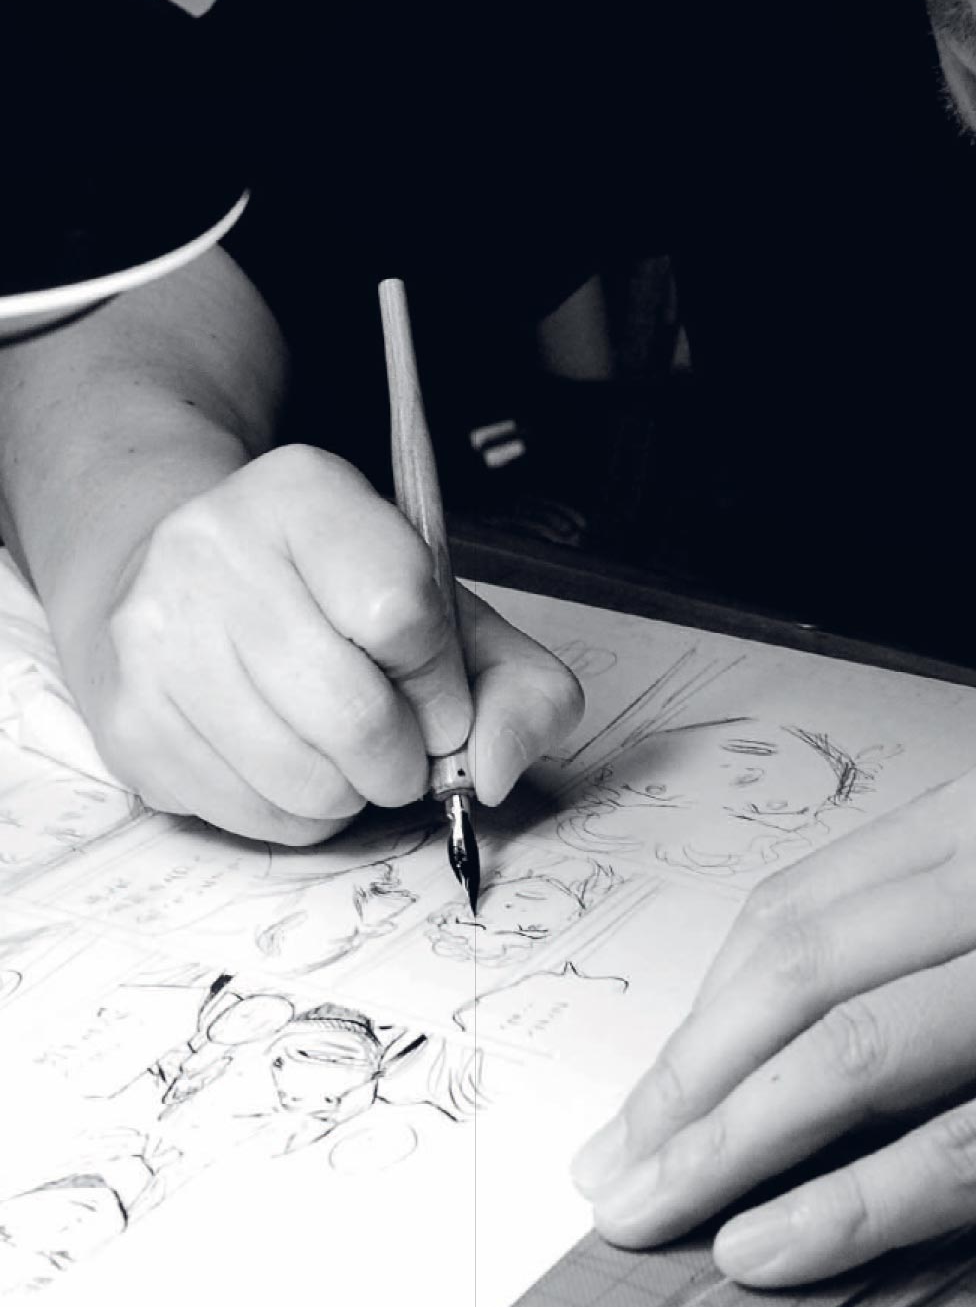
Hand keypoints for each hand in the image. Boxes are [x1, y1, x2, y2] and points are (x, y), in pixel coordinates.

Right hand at [68, 442, 582, 844]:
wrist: (175, 578)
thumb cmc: (327, 595)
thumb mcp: (439, 604)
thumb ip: (516, 681)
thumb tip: (492, 772)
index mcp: (304, 493)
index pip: (403, 613)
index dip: (441, 683)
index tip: (440, 696)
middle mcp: (213, 549)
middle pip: (352, 712)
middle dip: (403, 759)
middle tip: (402, 751)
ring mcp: (156, 636)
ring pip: (301, 779)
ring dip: (351, 794)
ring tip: (344, 755)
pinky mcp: (129, 718)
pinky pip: (248, 814)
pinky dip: (294, 814)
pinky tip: (288, 764)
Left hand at [570, 754, 975, 1284]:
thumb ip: (950, 924)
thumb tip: (782, 1039)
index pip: (798, 914)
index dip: (698, 1019)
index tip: (641, 1101)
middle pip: (799, 978)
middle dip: (684, 1089)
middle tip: (612, 1174)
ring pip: (855, 1057)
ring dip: (730, 1148)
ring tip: (656, 1219)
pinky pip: (964, 1149)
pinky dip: (848, 1205)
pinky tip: (774, 1246)